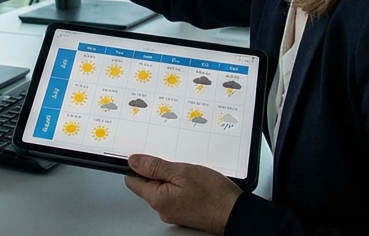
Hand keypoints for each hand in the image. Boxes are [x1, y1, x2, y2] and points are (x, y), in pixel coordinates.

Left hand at [124, 154, 241, 233]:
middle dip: (157, 170)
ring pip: (163, 188)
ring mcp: (174, 212)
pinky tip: (193, 180)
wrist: (236, 213)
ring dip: (171, 177)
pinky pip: (175, 194)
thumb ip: (155, 167)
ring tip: (188, 172)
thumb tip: (134, 161)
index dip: (137, 166)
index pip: (133, 181)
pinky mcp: (185, 211)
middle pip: (148, 184)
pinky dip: (181, 185)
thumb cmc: (213, 195)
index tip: (147, 156)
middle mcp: (162, 209)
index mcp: (157, 199)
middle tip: (174, 163)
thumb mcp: (182, 172)